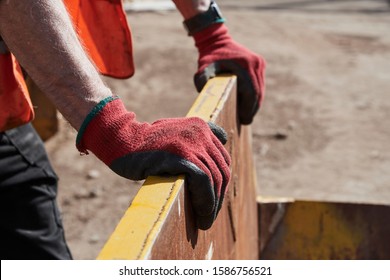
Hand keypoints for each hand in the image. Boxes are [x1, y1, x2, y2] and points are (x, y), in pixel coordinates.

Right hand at [76, 96, 230, 229]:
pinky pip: (203, 181)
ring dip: (212, 205)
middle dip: (219, 197)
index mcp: (201, 126)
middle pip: (221, 171)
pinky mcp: (180, 155)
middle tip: (209, 217)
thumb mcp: (175, 132)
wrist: (122, 140)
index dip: (221, 184)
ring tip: (205, 222)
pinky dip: (205, 201)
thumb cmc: (146, 143)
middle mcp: (200, 132)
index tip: (213, 201)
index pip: (223, 160)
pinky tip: (200, 213)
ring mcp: (191, 143)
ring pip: (214, 178)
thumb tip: (223, 141)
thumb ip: (197, 137)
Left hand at [193, 23, 265, 124]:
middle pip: (258, 92)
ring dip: (255, 103)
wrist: (216, 40)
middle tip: (246, 121)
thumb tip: (206, 98)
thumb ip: (202, 81)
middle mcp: (256, 63)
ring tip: (247, 115)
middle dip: (252, 109)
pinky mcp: (259, 64)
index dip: (249, 108)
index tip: (244, 119)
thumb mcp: (203, 68)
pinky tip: (248, 104)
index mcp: (245, 65)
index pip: (251, 92)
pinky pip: (259, 84)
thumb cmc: (209, 56)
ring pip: (260, 89)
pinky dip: (254, 95)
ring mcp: (259, 63)